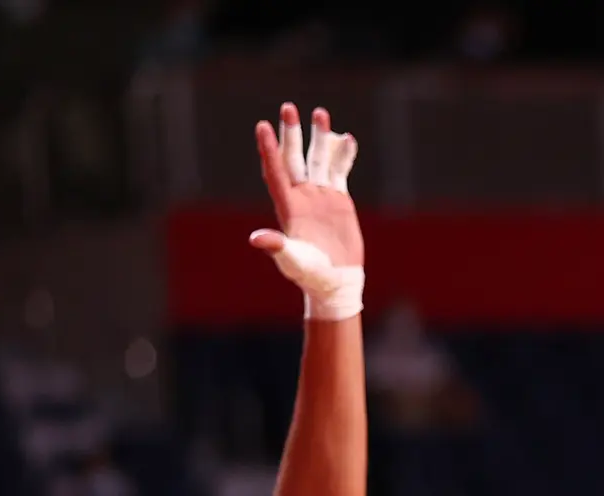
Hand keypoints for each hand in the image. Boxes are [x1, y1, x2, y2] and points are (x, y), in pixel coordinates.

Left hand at [250, 103, 363, 318]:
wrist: (335, 281)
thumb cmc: (309, 275)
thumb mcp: (291, 261)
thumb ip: (277, 246)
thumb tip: (257, 239)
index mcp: (288, 206)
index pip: (275, 171)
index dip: (269, 149)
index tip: (263, 126)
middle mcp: (302, 195)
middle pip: (294, 157)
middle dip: (291, 133)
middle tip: (287, 107)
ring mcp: (320, 195)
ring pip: (318, 159)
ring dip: (319, 137)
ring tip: (320, 112)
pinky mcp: (338, 199)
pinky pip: (339, 171)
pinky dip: (343, 155)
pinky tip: (346, 137)